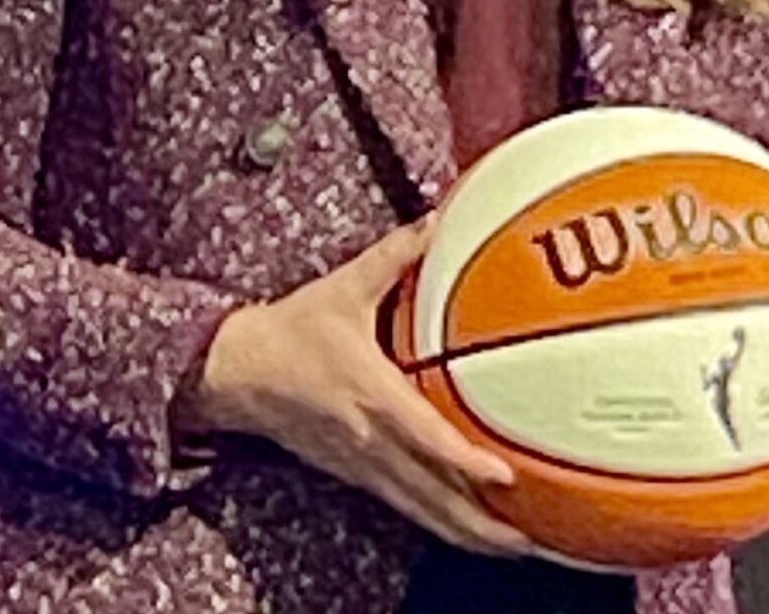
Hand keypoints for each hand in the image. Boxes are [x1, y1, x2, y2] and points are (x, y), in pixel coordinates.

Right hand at [176, 217, 533, 558]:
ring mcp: (362, 464)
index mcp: (370, 393)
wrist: (235, 373)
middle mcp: (370, 439)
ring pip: (422, 510)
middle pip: (431, 493)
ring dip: (468, 532)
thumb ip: (395, 255)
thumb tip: (437, 220)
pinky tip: (473, 532)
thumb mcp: (344, 287)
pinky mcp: (357, 473)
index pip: (424, 435)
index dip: (463, 459)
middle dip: (481, 521)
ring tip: (517, 548)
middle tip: (533, 540)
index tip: (504, 475)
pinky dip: (443, 521)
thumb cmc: (290, 331)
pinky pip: (407, 505)